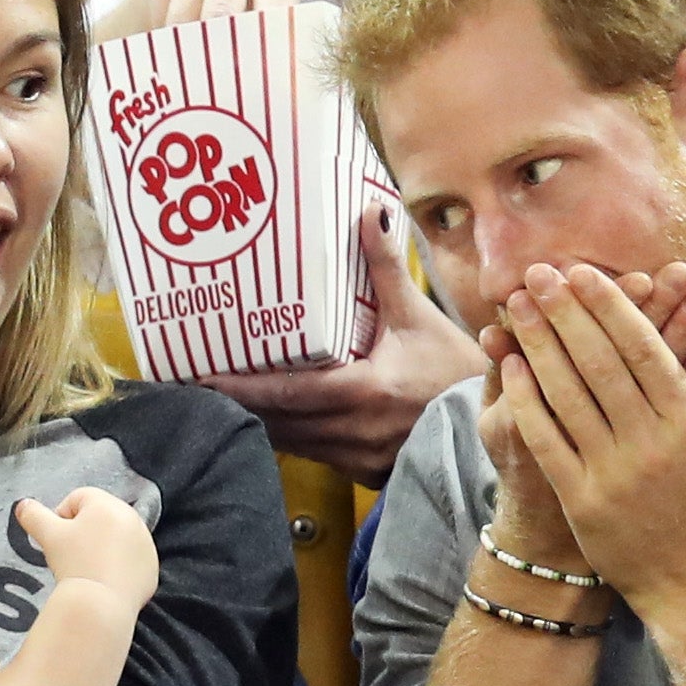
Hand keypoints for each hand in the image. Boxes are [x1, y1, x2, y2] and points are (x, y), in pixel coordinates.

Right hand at [16, 489, 159, 608]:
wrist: (100, 604)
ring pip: (116, 538)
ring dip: (102, 547)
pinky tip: (105, 580)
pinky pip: (130, 560)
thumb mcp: (48, 535)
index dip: (62, 517)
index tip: (59, 540)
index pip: (78, 498)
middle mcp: (131, 517)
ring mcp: (145, 542)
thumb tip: (22, 505)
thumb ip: (33, 515)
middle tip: (72, 556)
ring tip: (89, 569)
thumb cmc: (74, 563)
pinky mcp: (151, 566)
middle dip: (84, 532)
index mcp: (106, 503)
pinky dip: (118, 566)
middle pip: (99, 517)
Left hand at [204, 204, 484, 486]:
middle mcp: (357, 432)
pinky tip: (268, 420)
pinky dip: (289, 437)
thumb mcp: (416, 316)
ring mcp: (359, 458)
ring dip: (260, 424)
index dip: (243, 389)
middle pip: (280, 424)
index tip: (202, 378)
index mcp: (366, 392)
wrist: (489, 417)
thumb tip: (369, 212)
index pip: (290, 394)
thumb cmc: (453, 367)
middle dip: (239, 406)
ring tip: (221, 401)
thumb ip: (386, 268)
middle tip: (195, 388)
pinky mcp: (364, 473)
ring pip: (293, 444)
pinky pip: (314, 455)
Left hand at [500, 263, 685, 610]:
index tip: (581, 273)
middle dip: (565, 313)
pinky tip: (509, 365)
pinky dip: (526, 400)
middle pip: (599, 364)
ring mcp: (613, 473)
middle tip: (537, 274)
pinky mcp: (581, 500)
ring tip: (516, 307)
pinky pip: (547, 440)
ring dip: (538, 345)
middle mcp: (651, 444)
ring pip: (568, 395)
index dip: (609, 306)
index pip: (643, 349)